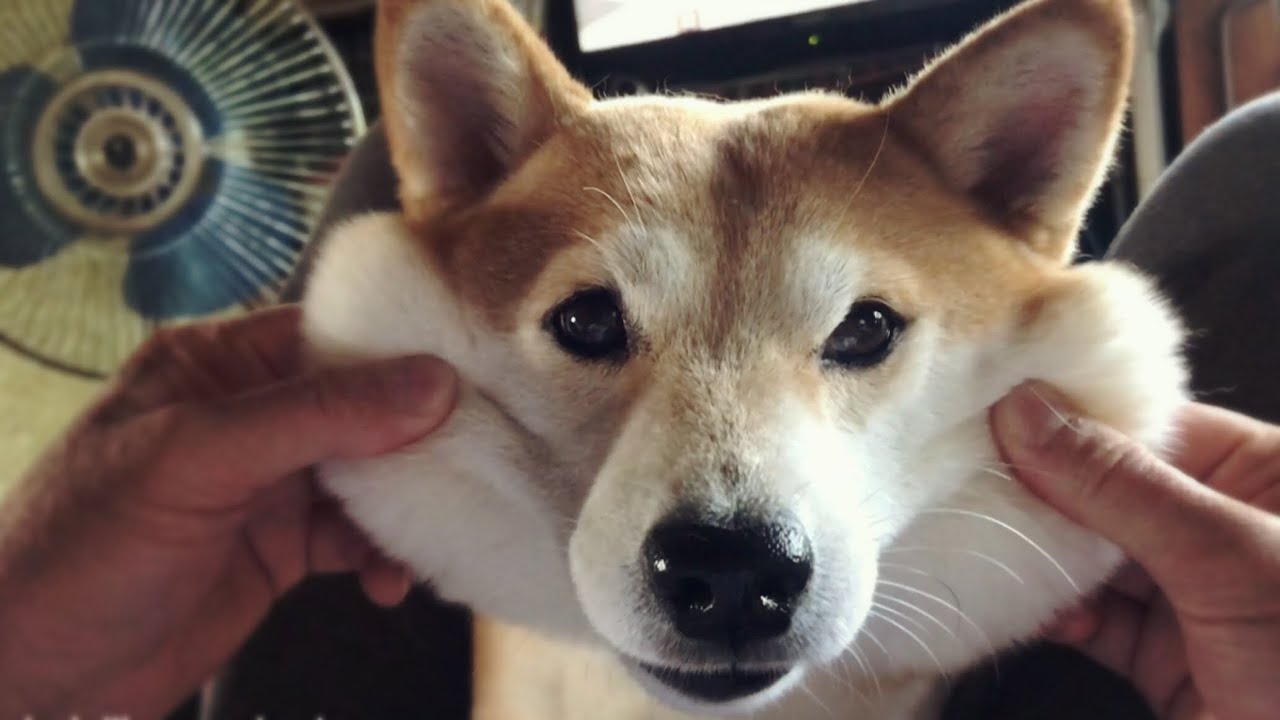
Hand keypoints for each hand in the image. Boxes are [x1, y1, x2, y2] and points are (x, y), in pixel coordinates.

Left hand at [0, 306, 455, 718]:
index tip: (472, 371)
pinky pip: (357, 539)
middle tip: (475, 458)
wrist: (39, 677)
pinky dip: (383, 559)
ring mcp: (269, 485)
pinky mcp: (282, 548)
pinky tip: (387, 584)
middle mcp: (250, 416)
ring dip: (408, 508)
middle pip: (364, 406)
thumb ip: (313, 416)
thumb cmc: (80, 549)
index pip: (327, 334)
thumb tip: (432, 383)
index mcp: (215, 366)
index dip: (400, 349)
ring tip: (432, 536)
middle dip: (417, 436)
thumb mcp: (194, 460)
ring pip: (371, 476)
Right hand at [991, 381, 1279, 719]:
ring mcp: (1193, 597)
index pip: (1155, 425)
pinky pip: (1091, 619)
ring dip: (1043, 557)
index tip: (998, 408)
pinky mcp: (1164, 658)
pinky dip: (1055, 615)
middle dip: (1047, 490)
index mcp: (1268, 477)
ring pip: (1093, 555)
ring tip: (996, 545)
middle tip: (975, 478)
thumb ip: (1120, 484)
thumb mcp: (1226, 556)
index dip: (1076, 415)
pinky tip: (1037, 609)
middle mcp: (1226, 529)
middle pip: (1112, 488)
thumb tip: (1027, 412)